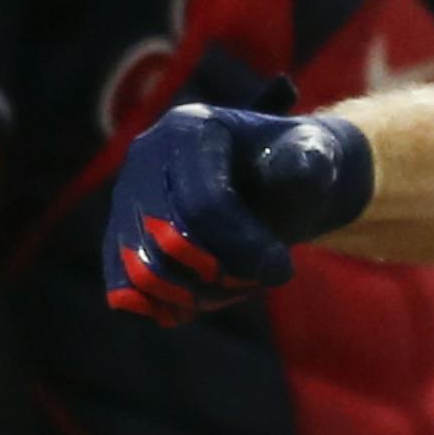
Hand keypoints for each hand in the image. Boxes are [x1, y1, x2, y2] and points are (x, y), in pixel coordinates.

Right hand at [102, 99, 373, 324]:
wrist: (274, 186)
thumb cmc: (295, 169)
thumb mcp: (314, 156)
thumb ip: (310, 161)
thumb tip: (301, 167)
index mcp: (190, 127)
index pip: (205, 202)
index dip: (245, 246)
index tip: (282, 269)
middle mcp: (145, 157)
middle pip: (168, 241)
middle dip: (222, 273)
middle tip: (262, 279)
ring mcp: (126, 199)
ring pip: (144, 271)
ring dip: (197, 296)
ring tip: (240, 287)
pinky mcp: (119, 237)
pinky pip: (123, 288)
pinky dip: (161, 307)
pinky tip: (200, 305)